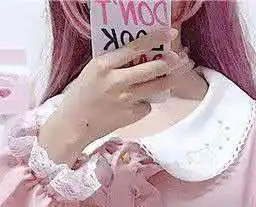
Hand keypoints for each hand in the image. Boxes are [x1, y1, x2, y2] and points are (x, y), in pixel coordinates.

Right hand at [38, 27, 194, 165]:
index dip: (155, 39)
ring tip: (179, 72)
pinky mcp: (131, 115)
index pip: (135, 48)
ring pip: (156, 87)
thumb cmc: (82, 94)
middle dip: (170, 61)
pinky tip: (139, 101)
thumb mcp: (93, 70)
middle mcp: (117, 82)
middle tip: (180, 56)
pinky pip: (147, 104)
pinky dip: (146, 101)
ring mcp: (126, 100)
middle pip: (151, 69)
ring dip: (171, 79)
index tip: (169, 32)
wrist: (75, 124)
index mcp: (104, 65)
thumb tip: (140, 51)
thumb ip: (115, 61)